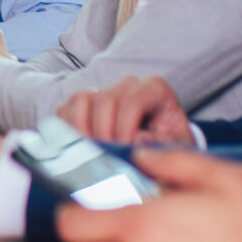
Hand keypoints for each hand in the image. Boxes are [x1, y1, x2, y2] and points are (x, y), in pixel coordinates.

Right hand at [58, 75, 194, 146]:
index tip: (126, 154)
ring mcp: (104, 89)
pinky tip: (81, 146)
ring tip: (94, 151)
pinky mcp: (84, 101)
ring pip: (82, 100)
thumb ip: (162, 144)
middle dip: (104, 134)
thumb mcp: (176, 148)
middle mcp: (128, 84)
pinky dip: (68, 128)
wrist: (159, 147)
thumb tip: (136, 140)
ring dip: (83, 130)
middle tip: (110, 158)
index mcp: (155, 89)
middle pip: (105, 101)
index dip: (125, 132)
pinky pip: (65, 107)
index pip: (132, 103)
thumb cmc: (168, 147)